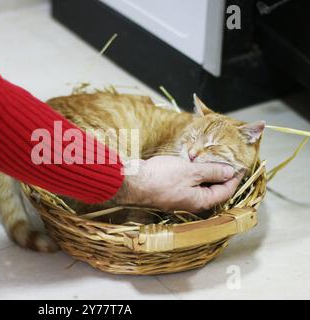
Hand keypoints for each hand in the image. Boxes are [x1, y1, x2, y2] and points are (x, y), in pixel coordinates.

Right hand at [114, 156, 243, 212]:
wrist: (133, 182)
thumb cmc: (161, 178)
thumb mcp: (191, 171)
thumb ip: (212, 172)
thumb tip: (229, 172)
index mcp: (201, 201)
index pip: (226, 191)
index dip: (235, 177)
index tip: (241, 164)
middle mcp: (191, 202)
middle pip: (213, 188)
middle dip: (220, 173)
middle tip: (225, 157)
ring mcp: (179, 196)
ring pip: (199, 184)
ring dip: (204, 170)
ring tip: (207, 156)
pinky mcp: (169, 189)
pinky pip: (186, 181)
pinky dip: (191, 171)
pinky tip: (189, 160)